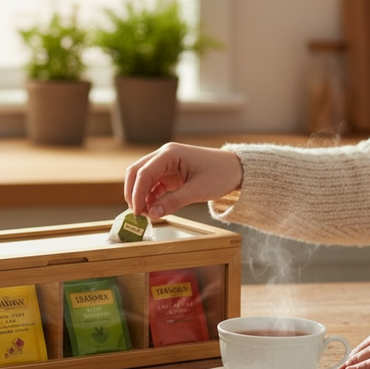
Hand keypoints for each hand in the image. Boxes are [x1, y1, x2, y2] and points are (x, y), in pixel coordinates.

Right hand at [124, 143, 242, 218]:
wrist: (236, 169)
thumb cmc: (220, 174)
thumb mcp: (197, 191)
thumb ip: (172, 202)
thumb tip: (152, 215)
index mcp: (170, 154)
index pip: (144, 173)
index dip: (136, 193)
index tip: (137, 212)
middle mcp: (164, 155)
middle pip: (137, 172)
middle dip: (133, 193)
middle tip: (136, 213)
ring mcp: (166, 164)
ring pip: (142, 178)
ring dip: (140, 195)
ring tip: (146, 214)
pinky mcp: (169, 173)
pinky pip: (153, 184)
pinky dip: (150, 196)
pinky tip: (152, 208)